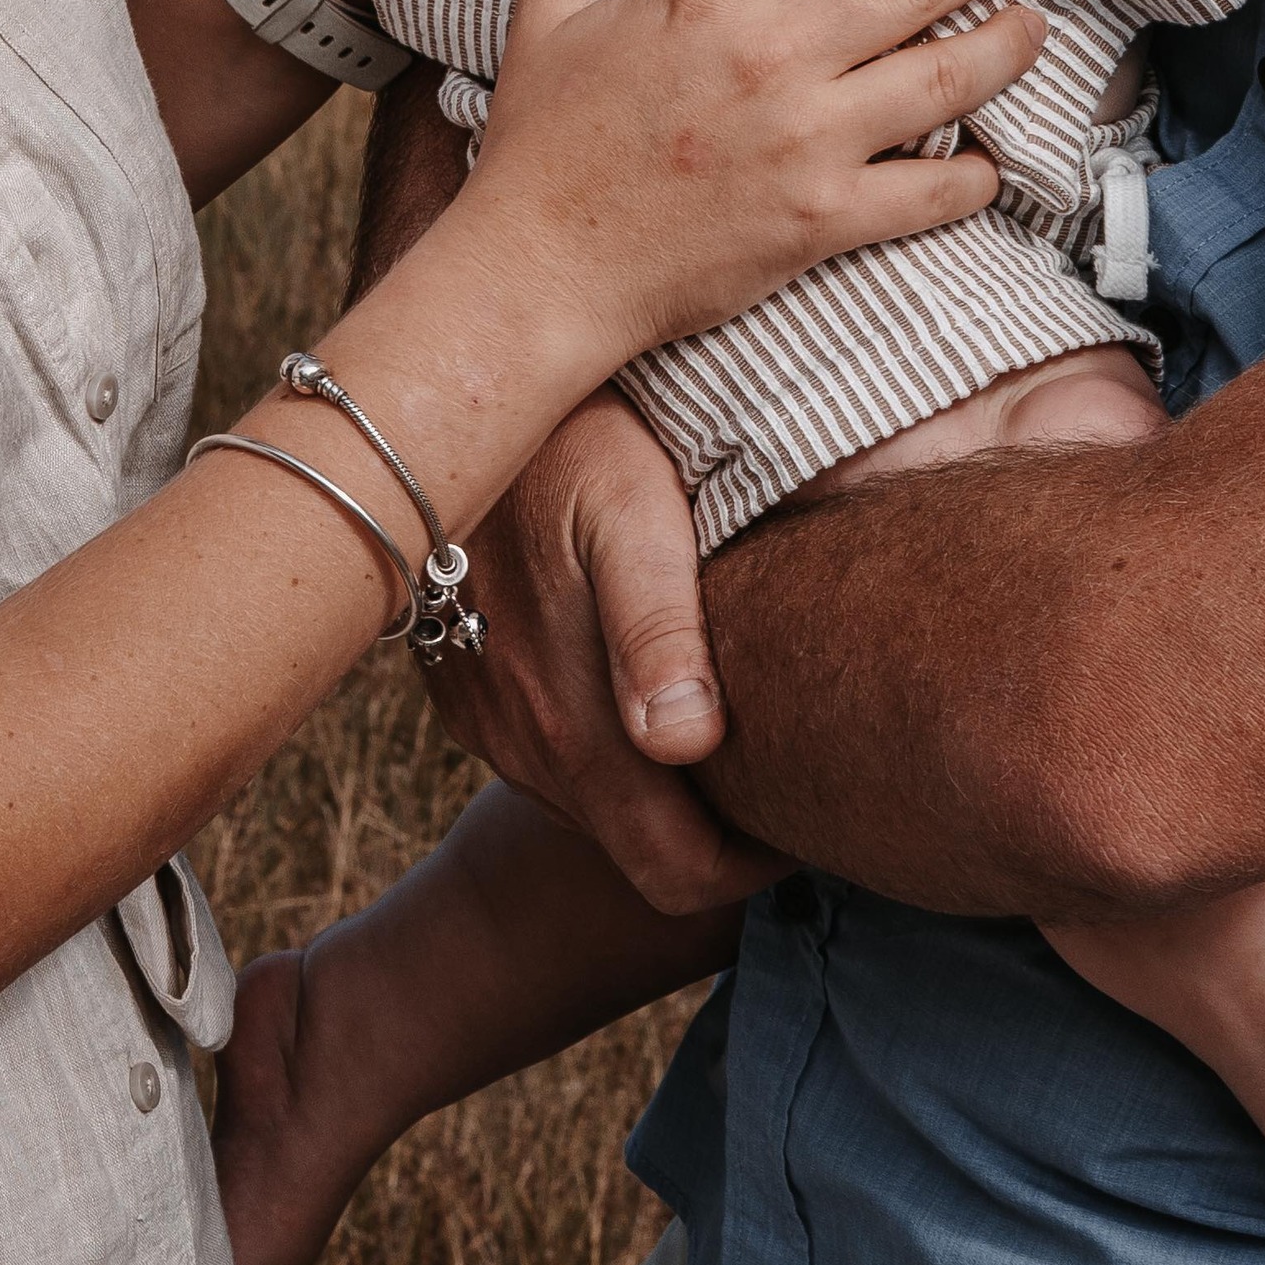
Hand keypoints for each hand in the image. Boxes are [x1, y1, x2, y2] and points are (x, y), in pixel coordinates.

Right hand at [424, 392, 775, 916]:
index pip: (673, 874)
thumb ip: (655, 628)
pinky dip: (603, 744)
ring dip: (658, 785)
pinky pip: (543, 754)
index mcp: (569, 723)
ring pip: (589, 804)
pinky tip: (645, 675)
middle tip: (786, 759)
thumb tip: (686, 743)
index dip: (750, 870)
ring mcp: (481, 716)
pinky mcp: (457, 684)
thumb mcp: (630, 508)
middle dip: (713, 828)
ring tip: (728, 713)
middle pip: (635, 847)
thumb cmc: (570, 434)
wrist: (456, 390)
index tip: (809, 813)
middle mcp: (517, 740)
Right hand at [457, 0, 1052, 374]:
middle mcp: (770, 57)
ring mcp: (805, 141)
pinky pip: (932, 193)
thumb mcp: (548, 8)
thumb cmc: (544, 140)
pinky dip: (976, 178)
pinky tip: (994, 162)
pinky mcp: (823, 220)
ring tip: (1037, 24)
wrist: (542, 271)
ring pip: (945, 76)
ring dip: (1008, 45)